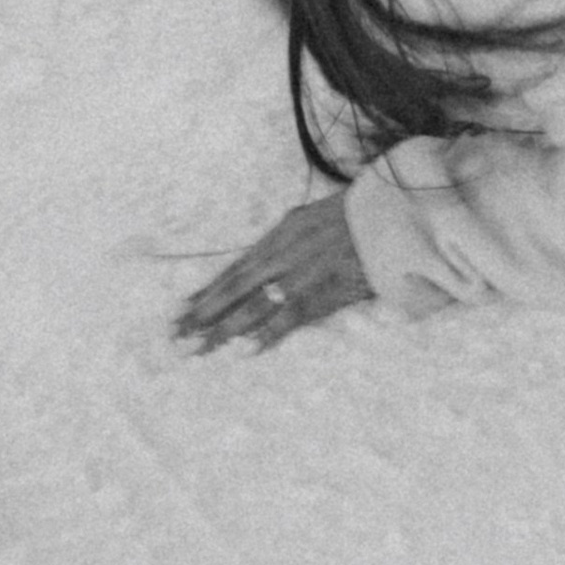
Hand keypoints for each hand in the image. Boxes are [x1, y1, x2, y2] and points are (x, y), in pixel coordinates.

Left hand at [176, 190, 374, 355]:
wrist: (390, 215)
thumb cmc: (352, 214)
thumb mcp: (309, 217)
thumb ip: (283, 236)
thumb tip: (260, 257)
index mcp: (278, 236)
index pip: (234, 270)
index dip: (207, 292)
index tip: (182, 310)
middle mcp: (282, 255)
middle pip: (234, 289)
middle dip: (203, 314)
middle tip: (175, 336)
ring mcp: (301, 275)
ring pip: (253, 307)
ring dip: (223, 329)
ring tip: (198, 349)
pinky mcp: (323, 291)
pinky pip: (290, 317)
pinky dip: (268, 334)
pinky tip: (247, 349)